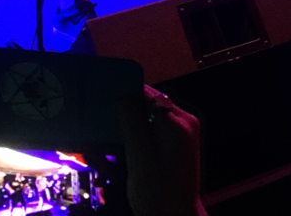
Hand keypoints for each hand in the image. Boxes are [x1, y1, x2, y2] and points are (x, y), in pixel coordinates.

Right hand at [119, 85, 206, 215]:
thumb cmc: (159, 196)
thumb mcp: (140, 160)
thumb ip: (133, 125)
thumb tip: (124, 98)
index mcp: (178, 124)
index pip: (149, 96)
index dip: (127, 93)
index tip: (107, 93)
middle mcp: (185, 122)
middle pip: (152, 103)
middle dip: (130, 106)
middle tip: (106, 112)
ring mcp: (184, 132)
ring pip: (153, 114)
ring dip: (134, 118)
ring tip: (113, 125)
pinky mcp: (178, 142)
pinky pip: (157, 125)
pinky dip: (142, 129)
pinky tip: (128, 138)